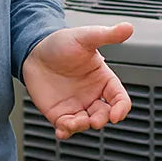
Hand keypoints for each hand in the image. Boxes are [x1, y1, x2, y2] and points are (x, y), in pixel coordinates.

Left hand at [23, 23, 134, 139]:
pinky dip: (66, 132)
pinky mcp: (59, 112)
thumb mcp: (85, 37)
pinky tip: (62, 130)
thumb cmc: (61, 43)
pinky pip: (66, 127)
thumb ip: (107, 35)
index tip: (117, 114)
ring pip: (86, 124)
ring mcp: (76, 105)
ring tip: (73, 123)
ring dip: (82, 127)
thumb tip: (128, 28)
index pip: (119, 98)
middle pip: (105, 114)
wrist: (33, 50)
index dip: (121, 108)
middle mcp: (92, 94)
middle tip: (95, 121)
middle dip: (101, 120)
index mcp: (103, 79)